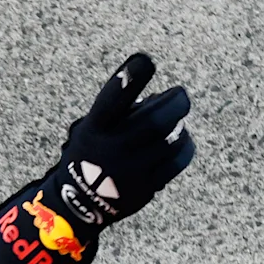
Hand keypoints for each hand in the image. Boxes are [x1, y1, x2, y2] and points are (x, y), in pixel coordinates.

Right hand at [50, 52, 193, 230]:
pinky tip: (182, 140)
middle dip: (175, 102)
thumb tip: (163, 98)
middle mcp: (111, 149)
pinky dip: (184, 147)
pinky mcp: (145, 188)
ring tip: (178, 120)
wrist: (79, 203)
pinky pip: (176, 162)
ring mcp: (130, 171)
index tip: (146, 60)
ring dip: (179, 125)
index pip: (113, 99)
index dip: (131, 77)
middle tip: (180, 95)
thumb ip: (121, 112)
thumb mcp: (91, 128)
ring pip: (170, 141)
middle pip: (155, 121)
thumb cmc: (92, 153)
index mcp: (94, 129)